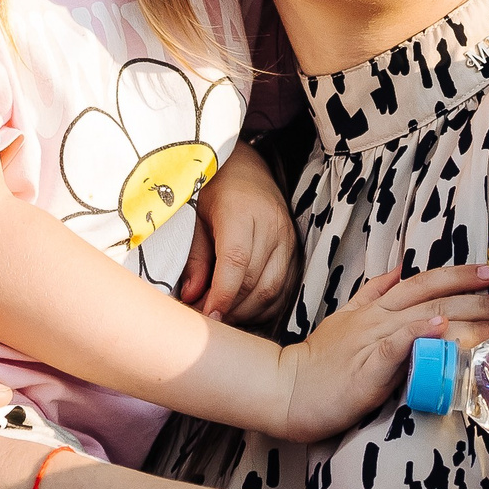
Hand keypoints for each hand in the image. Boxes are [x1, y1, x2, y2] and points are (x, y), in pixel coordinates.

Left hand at [179, 142, 297, 325]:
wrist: (247, 168)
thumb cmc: (214, 189)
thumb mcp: (195, 214)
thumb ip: (195, 255)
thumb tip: (192, 296)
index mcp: (242, 211)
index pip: (237, 261)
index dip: (222, 293)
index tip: (206, 315)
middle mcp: (272, 226)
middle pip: (256, 282)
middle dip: (230, 308)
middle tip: (205, 319)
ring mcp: (288, 240)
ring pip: (273, 290)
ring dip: (247, 312)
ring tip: (222, 316)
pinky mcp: (296, 251)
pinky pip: (285, 290)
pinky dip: (265, 308)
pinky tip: (244, 311)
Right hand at [275, 263, 488, 442]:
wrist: (287, 389)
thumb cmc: (319, 362)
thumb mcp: (345, 318)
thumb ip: (372, 293)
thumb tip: (397, 269)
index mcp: (377, 308)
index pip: (424, 283)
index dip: (459, 275)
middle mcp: (379, 318)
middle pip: (436, 298)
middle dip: (481, 298)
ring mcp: (373, 339)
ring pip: (426, 318)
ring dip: (468, 317)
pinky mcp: (367, 366)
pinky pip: (396, 344)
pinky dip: (420, 333)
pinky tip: (443, 327)